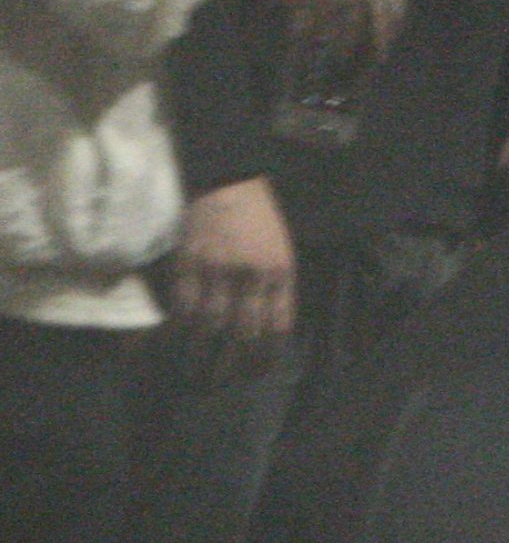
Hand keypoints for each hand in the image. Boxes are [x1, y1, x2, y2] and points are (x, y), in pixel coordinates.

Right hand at [167, 177, 294, 378]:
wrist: (229, 182)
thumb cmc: (258, 218)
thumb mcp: (280, 251)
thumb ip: (275, 287)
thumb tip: (265, 329)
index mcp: (281, 272)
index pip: (278, 326)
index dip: (267, 356)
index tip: (256, 374)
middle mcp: (252, 276)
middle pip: (244, 335)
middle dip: (232, 367)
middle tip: (220, 384)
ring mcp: (218, 273)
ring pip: (209, 329)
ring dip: (200, 359)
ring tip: (194, 377)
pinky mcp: (187, 268)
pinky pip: (178, 311)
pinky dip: (172, 334)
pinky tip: (168, 348)